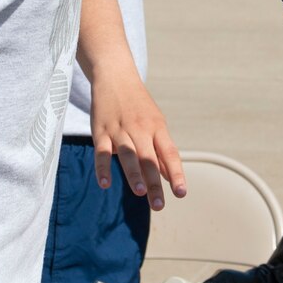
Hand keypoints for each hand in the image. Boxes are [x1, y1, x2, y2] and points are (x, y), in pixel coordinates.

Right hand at [88, 69, 186, 210]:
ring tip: (139, 192)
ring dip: (133, 173)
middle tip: (158, 205)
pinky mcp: (100, 131)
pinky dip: (102, 168)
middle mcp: (140, 129)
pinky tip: (105, 184)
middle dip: (154, 183)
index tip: (181, 193)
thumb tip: (168, 176)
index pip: (169, 153)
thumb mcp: (155, 123)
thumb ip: (160, 150)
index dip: (176, 173)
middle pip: (149, 158)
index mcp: (157, 128)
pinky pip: (101, 151)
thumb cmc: (138, 105)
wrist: (115, 76)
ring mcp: (120, 130)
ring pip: (128, 154)